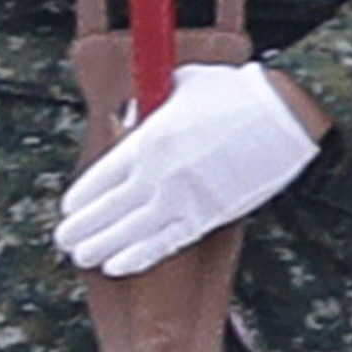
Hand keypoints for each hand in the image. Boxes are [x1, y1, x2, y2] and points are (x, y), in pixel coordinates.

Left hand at [61, 58, 317, 274]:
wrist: (285, 112)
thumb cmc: (236, 92)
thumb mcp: (181, 86)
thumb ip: (149, 106)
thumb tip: (127, 116)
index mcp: (147, 140)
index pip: (99, 178)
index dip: (80, 198)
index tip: (68, 209)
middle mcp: (158, 174)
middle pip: (107, 211)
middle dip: (82, 229)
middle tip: (66, 240)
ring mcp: (182, 198)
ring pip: (130, 233)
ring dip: (102, 247)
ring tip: (84, 257)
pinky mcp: (209, 215)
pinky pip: (165, 243)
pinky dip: (139, 257)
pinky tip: (119, 264)